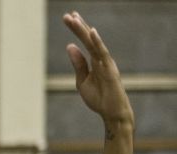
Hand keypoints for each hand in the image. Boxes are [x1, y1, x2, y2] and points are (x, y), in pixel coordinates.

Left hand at [62, 12, 132, 127]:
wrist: (111, 113)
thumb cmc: (99, 97)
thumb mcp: (82, 80)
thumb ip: (78, 63)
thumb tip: (69, 46)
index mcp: (95, 61)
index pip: (85, 42)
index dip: (77, 30)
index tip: (69, 18)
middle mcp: (102, 59)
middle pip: (89, 39)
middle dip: (78, 27)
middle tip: (68, 14)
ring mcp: (106, 64)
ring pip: (94, 44)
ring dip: (84, 31)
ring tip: (74, 19)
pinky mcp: (109, 71)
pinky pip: (103, 55)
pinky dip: (98, 43)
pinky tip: (92, 33)